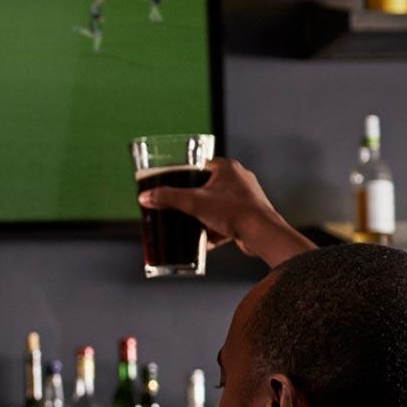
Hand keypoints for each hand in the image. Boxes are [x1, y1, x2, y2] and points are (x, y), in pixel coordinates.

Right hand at [136, 157, 313, 268]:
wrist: (260, 233)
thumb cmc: (233, 211)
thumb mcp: (194, 202)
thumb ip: (168, 198)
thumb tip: (145, 196)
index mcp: (226, 167)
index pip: (199, 165)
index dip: (183, 175)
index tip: (172, 185)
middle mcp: (238, 178)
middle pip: (206, 186)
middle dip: (192, 200)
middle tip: (178, 208)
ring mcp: (245, 196)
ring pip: (216, 204)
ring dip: (202, 216)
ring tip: (190, 225)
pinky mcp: (249, 214)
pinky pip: (226, 219)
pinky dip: (214, 229)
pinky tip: (204, 241)